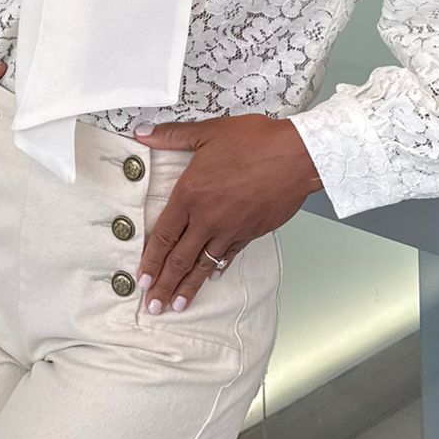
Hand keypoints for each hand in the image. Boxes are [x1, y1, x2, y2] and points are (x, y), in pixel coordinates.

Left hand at [131, 113, 319, 314]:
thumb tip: (142, 134)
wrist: (296, 156)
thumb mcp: (208, 132)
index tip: (141, 280)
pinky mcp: (251, 233)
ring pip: (203, 264)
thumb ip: (172, 136)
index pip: (163, 236)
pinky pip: (228, 255)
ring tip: (177, 306)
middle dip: (164, 285)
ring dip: (188, 287)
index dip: (150, 261)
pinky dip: (218, 268)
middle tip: (153, 305)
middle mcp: (207, 218)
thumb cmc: (256, 141)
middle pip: (179, 258)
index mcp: (190, 194)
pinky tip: (211, 277)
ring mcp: (230, 229)